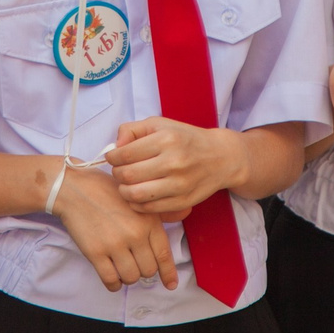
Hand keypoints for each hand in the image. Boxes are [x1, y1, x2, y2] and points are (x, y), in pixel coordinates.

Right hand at [50, 162, 178, 291]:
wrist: (75, 188)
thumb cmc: (105, 192)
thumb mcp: (137, 200)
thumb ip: (153, 219)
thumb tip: (169, 236)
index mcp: (148, 221)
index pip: (163, 254)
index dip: (168, 273)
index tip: (171, 284)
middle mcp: (135, 234)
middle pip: (149, 270)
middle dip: (143, 271)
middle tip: (135, 264)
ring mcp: (115, 244)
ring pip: (131, 277)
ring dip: (128, 277)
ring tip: (123, 268)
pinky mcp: (95, 252)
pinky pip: (111, 280)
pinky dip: (114, 284)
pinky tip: (113, 279)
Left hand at [107, 117, 247, 215]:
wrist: (221, 158)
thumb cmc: (185, 139)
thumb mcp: (160, 124)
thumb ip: (132, 130)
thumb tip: (115, 147)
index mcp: (166, 139)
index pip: (125, 154)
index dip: (112, 158)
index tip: (112, 158)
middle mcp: (174, 162)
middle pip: (128, 175)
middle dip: (117, 174)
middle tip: (119, 171)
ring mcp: (179, 185)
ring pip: (136, 195)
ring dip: (124, 191)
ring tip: (126, 184)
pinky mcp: (183, 202)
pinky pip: (149, 208)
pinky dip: (136, 204)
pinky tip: (138, 195)